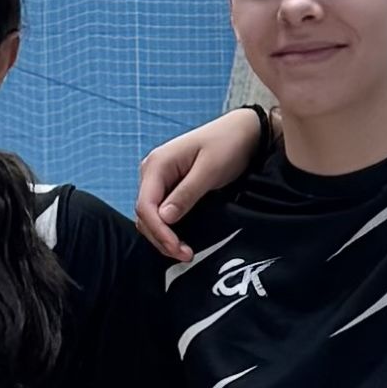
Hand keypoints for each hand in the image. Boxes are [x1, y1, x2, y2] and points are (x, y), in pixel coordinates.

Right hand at [136, 108, 269, 263]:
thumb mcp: (209, 170)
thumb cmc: (227, 144)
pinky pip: (161, 214)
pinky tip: (182, 239)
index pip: (145, 206)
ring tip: (185, 251)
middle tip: (185, 255)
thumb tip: (165, 218)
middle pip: (144, 215)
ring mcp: (159, 180)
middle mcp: (152, 172)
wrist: (242, 132)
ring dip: (164, 237)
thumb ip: (186, 194)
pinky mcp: (169, 188)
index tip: (177, 248)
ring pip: (150, 218)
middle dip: (161, 239)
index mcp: (158, 164)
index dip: (159, 232)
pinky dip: (169, 230)